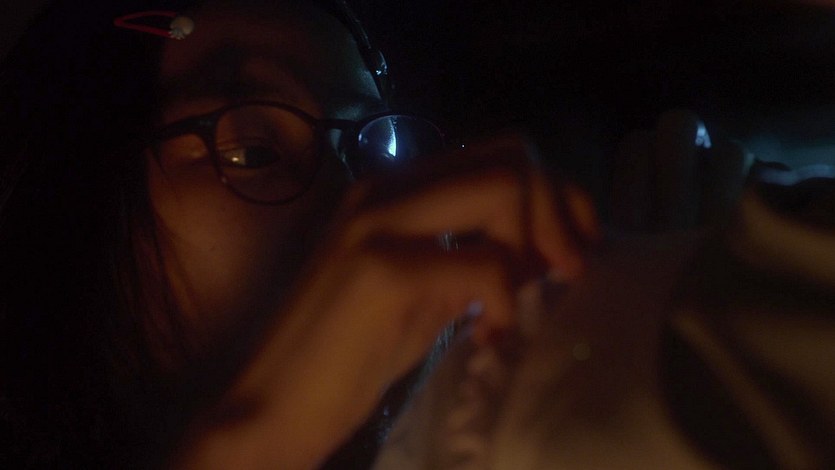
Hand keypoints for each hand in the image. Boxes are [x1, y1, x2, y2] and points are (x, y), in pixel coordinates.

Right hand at [174, 133, 599, 468]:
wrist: (275, 404)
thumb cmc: (352, 354)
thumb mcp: (428, 293)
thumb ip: (478, 256)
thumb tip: (550, 245)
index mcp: (396, 188)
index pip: (502, 151)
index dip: (555, 191)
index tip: (574, 246)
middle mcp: (385, 188)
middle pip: (512, 157)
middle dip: (559, 211)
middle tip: (566, 271)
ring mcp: (378, 223)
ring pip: (504, 188)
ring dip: (535, 246)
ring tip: (518, 304)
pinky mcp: (380, 271)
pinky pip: (484, 263)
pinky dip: (504, 302)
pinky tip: (487, 337)